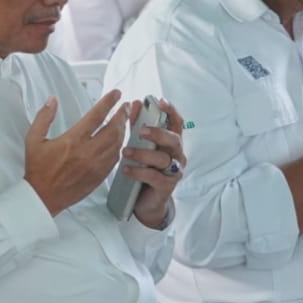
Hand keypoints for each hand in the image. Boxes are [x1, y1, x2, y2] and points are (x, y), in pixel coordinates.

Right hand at [25, 89, 129, 215]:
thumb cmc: (38, 169)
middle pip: (113, 129)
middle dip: (121, 115)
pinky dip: (119, 147)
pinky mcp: (99, 176)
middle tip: (124, 107)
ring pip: (117, 144)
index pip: (96, 116)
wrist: (42, 197)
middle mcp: (87, 152)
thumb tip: (52, 100)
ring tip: (123, 121)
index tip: (115, 94)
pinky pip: (114, 159)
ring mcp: (95, 165)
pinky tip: (118, 142)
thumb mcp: (34, 139)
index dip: (108, 102)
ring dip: (122, 130)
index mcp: (72, 141)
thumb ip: (43, 117)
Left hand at [121, 98, 187, 229]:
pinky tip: (126, 170)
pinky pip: (154, 177)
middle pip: (174, 140)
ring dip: (143, 154)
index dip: (171, 111)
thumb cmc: (145, 169)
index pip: (177, 122)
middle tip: (141, 131)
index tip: (161, 102)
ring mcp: (174, 172)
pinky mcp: (166, 186)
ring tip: (125, 152)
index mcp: (172, 142)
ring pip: (163, 159)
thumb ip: (138, 126)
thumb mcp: (141, 145)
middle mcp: (176, 155)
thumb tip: (135, 104)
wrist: (146, 201)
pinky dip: (139, 172)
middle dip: (157, 133)